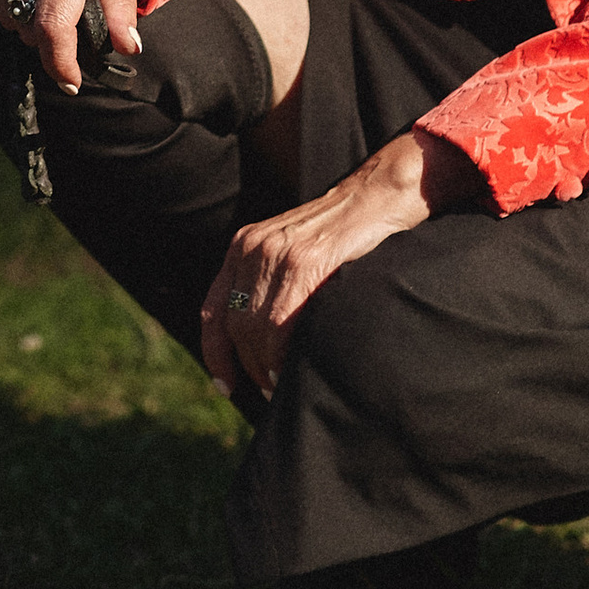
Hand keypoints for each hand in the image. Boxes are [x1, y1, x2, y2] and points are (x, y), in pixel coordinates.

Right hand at [0, 0, 149, 92]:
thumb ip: (122, 12)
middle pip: (28, 26)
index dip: (59, 62)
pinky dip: (5, 1)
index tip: (70, 81)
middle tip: (66, 19)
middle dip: (48, 37)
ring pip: (5, 15)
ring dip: (25, 20)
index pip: (53, 25)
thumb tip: (127, 48)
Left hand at [199, 130, 485, 401]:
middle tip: (269, 390)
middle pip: (234, 325)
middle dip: (248, 366)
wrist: (376, 197)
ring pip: (255, 327)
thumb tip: (259, 343)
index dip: (215, 354)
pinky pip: (281, 320)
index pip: (213, 310)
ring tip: (281, 385)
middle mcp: (252, 247)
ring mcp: (276, 252)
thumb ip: (270, 284)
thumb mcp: (291, 252)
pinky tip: (293, 367)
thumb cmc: (341, 235)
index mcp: (243, 247)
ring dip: (265, 365)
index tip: (225, 386)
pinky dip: (282, 352)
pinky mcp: (305, 260)